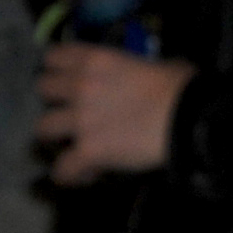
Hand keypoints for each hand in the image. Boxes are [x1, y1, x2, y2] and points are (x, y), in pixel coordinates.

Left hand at [36, 44, 194, 183]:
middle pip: (43, 88)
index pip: (55, 57)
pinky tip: (88, 175)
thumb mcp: (163, 66)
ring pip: (42, 129)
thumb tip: (150, 77)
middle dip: (56, 99)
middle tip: (74, 109)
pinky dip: (72, 174)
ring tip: (74, 144)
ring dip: (57, 137)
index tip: (70, 77)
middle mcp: (81, 87)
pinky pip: (63, 169)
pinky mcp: (88, 150)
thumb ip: (143, 70)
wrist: (189, 119)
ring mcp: (80, 120)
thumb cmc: (185, 88)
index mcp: (98, 61)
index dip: (59, 68)